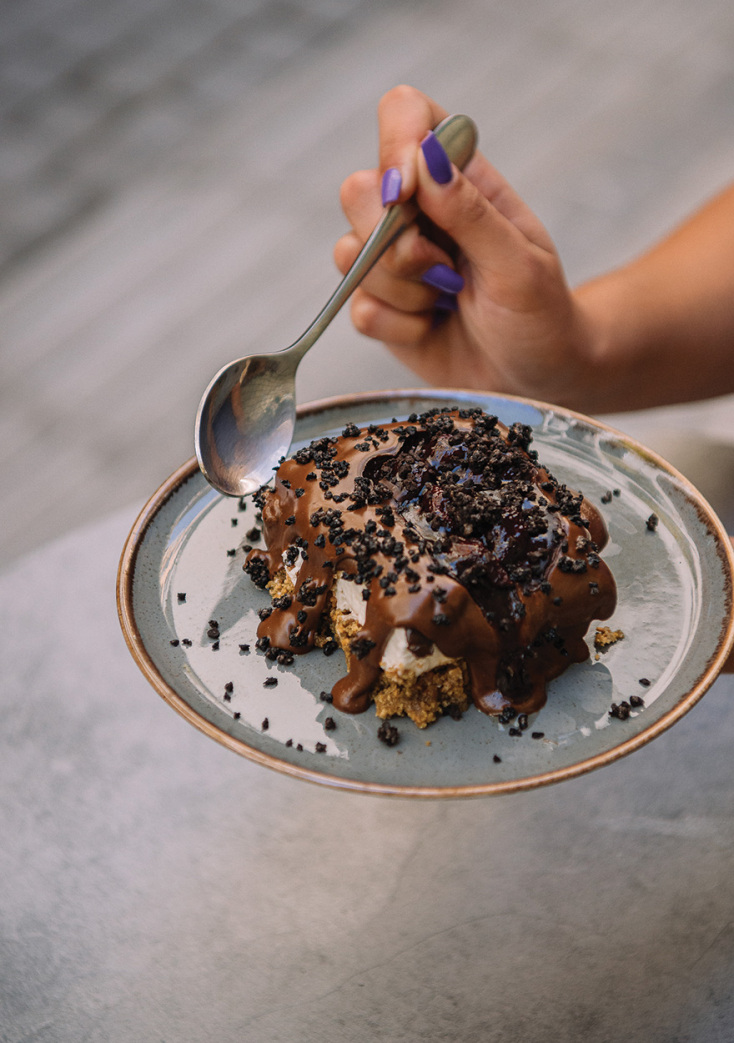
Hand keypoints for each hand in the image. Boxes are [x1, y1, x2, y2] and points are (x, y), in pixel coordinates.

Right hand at [334, 85, 594, 408]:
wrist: (536, 379)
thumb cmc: (541, 315)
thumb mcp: (520, 264)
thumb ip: (471, 213)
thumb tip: (425, 158)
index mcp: (459, 178)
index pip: (406, 116)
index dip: (394, 145)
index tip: (405, 194)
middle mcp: (418, 210)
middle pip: (357, 191)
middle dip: (397, 243)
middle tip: (446, 271)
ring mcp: (393, 259)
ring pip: (350, 255)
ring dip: (403, 291)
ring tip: (448, 301)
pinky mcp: (380, 306)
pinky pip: (358, 308)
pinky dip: (398, 327)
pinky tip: (431, 328)